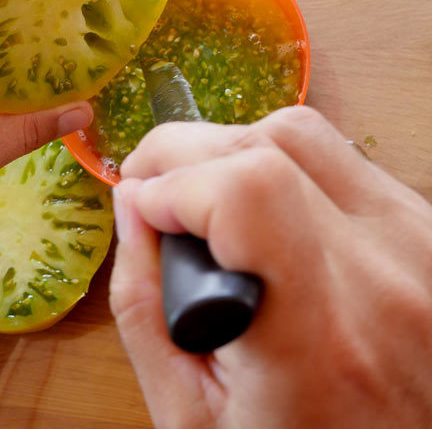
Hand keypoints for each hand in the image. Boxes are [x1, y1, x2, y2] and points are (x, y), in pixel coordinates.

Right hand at [109, 105, 431, 427]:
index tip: (145, 209)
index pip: (247, 192)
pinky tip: (260, 212)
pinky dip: (281, 165)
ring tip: (206, 202)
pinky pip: (339, 156)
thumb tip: (131, 202)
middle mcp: (382, 280)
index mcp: (315, 342)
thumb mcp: (188, 413)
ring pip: (302, 132)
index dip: (175, 181)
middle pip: (267, 144)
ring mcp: (415, 247)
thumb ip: (140, 305)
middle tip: (155, 194)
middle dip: (183, 154)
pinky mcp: (424, 230)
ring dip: (232, 151)